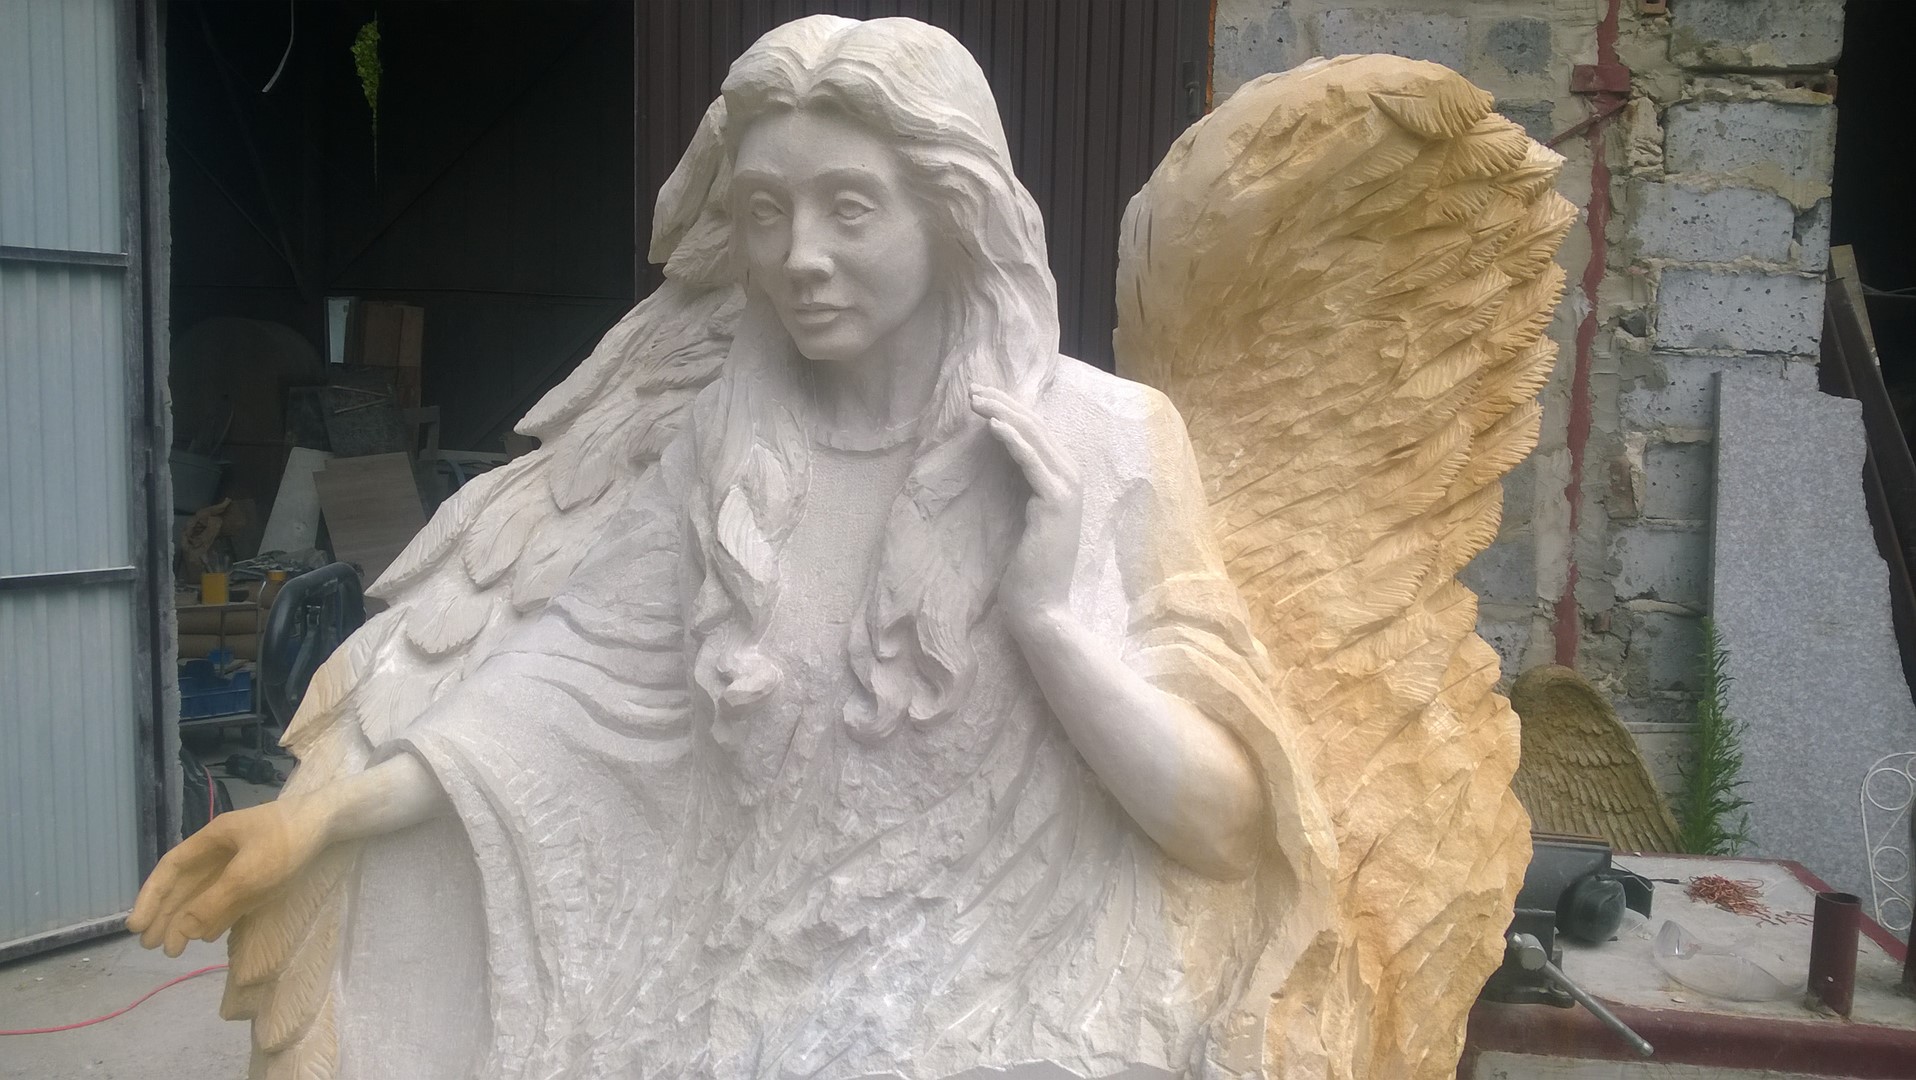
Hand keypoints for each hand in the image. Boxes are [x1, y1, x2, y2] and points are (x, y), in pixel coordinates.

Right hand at [127, 795, 330, 956]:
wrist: (331, 822)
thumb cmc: (286, 843)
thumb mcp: (247, 876)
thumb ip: (212, 904)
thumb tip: (182, 931)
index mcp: (211, 841)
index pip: (170, 870)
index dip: (151, 898)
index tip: (136, 926)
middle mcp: (221, 850)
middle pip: (185, 885)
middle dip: (166, 915)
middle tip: (151, 946)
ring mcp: (242, 861)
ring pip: (206, 893)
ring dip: (188, 919)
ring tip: (173, 948)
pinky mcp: (263, 872)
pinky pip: (230, 897)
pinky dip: (215, 915)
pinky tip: (205, 935)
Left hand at [971, 384, 1081, 632]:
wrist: (1041, 608)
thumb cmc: (1026, 570)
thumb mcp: (1021, 518)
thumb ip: (1019, 486)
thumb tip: (998, 453)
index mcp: (1063, 480)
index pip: (1037, 432)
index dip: (1009, 409)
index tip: (979, 396)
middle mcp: (1071, 479)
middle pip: (1037, 427)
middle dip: (1004, 403)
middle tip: (972, 388)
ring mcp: (1067, 490)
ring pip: (1035, 438)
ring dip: (1004, 413)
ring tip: (976, 399)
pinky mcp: (1056, 503)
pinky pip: (1033, 462)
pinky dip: (1014, 441)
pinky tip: (993, 425)